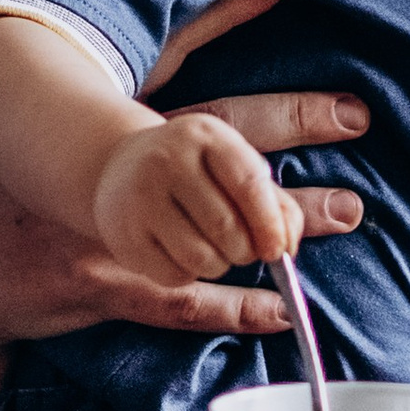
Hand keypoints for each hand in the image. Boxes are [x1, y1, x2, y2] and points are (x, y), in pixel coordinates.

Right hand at [92, 112, 302, 292]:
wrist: (121, 166)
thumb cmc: (196, 173)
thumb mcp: (233, 167)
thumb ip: (274, 201)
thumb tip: (288, 247)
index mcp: (205, 135)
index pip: (249, 184)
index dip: (271, 225)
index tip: (280, 250)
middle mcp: (167, 160)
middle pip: (227, 228)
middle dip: (246, 250)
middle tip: (245, 250)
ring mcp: (140, 197)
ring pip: (202, 258)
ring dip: (220, 265)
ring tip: (215, 251)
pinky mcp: (123, 234)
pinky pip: (174, 275)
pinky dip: (189, 274)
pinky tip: (182, 254)